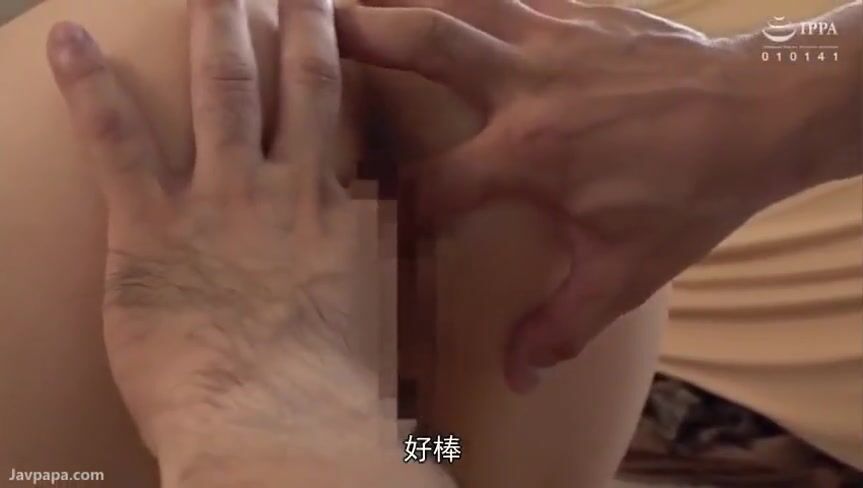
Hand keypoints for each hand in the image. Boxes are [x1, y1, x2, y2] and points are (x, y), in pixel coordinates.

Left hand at [47, 0, 372, 464]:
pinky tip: (68, 37)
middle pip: (298, 81)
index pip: (344, 126)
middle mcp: (288, 188)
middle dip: (295, 20)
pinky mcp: (150, 225)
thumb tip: (391, 280)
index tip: (338, 29)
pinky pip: (117, 139)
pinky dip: (90, 85)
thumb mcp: (375, 335)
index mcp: (340, 215)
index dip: (341, 67)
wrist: (277, 428)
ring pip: (224, 88)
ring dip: (218, 26)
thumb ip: (377, 294)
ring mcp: (221, 199)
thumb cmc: (331, 397)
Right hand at [335, 0, 851, 392]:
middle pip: (422, 44)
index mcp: (529, 153)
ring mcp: (552, 36)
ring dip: (403, 2)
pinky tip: (456, 2)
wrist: (765, 110)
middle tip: (307, 26)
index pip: (428, 180)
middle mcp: (526, 84)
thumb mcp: (628, 270)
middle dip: (358, 35)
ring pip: (459, 1)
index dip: (387, 201)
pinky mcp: (580, 10)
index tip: (359, 212)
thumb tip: (518, 375)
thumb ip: (563, 323)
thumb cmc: (694, 190)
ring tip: (357, 4)